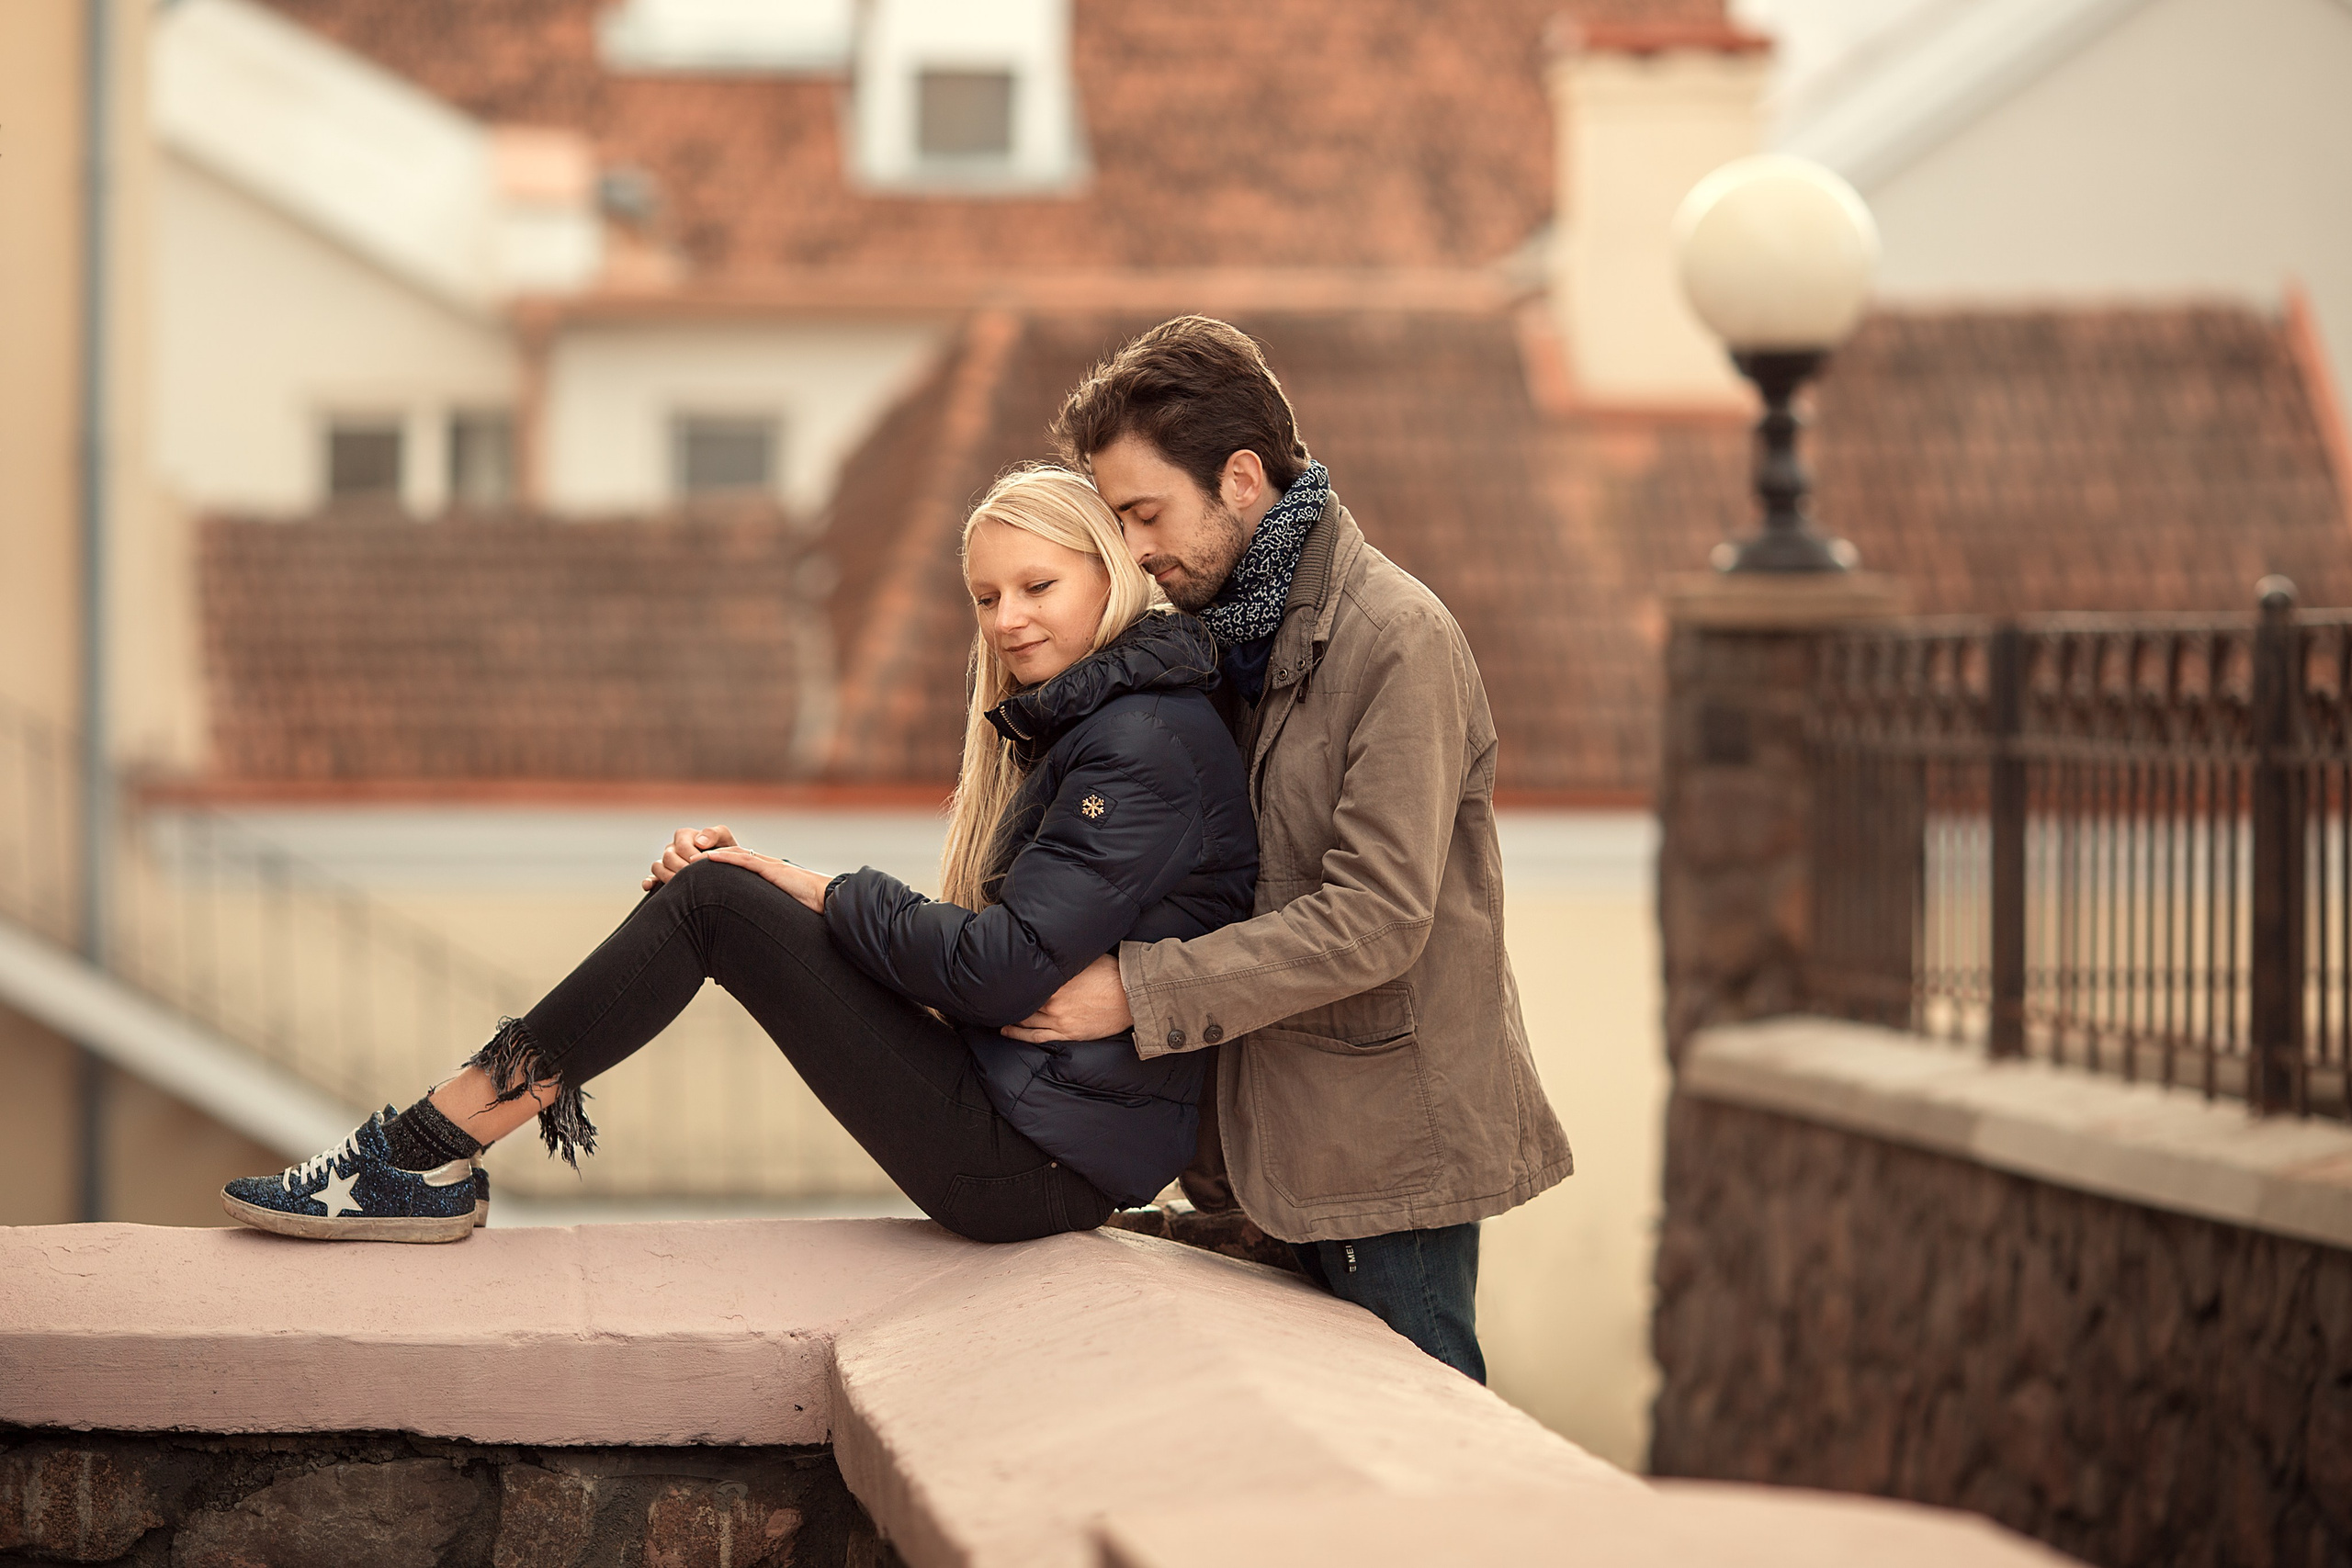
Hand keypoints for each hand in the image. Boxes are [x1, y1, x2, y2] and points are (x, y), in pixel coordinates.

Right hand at [644, 824, 737, 889]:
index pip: (682, 845)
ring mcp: (665, 862)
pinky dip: (648, 882)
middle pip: (668, 857)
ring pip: (657, 867)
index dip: (692, 857)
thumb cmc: (727, 852)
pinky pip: (650, 878)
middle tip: (696, 879)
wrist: (727, 869)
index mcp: (685, 835)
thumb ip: (715, 833)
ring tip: (683, 886)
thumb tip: (699, 842)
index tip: (704, 866)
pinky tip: (649, 887)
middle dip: (682, 869)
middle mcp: (672, 847)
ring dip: (668, 876)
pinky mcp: (662, 876)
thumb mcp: (725, 839)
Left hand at [700, 846, 832, 912]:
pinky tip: (709, 858)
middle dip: (710, 858)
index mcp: (768, 875)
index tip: (700, 871)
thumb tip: (755, 930)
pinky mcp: (772, 870)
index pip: (740, 865)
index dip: (720, 865)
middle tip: (688, 862)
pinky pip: (745, 860)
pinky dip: (726, 858)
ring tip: (690, 860)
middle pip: (733, 856)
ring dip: (711, 856)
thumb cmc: (809, 908)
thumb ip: (767, 912)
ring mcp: (769, 866)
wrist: (827, 899)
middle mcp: (767, 866)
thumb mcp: (781, 909)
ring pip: (735, 855)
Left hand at [1001, 954, 1132, 1042]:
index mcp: (1057, 981)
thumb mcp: (1086, 958)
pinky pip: (1036, 1037)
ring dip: (1010, 1016)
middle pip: (1022, 1001)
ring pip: (1025, 1020)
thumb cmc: (1113, 974)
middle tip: (991, 997)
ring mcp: (1059, 1020)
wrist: (1132, 998)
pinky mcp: (1067, 1034)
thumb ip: (1064, 958)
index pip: (1026, 981)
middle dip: (1008, 998)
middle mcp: (1053, 1002)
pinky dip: (1019, 1035)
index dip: (1011, 979)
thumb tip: (1048, 946)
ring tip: (997, 1013)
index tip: (998, 977)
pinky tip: (1007, 1031)